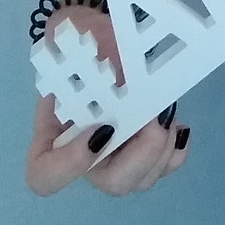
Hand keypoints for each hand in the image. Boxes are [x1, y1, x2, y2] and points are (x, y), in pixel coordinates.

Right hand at [25, 8, 190, 197]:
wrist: (102, 44)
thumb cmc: (80, 46)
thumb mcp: (70, 41)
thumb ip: (78, 49)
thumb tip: (99, 46)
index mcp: (52, 137)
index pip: (45, 175)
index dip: (71, 164)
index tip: (101, 127)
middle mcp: (84, 159)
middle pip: (111, 182)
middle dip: (140, 157)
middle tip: (154, 122)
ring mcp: (117, 160)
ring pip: (141, 180)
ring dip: (161, 150)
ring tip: (166, 115)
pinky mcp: (143, 154)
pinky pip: (163, 168)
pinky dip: (175, 152)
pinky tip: (179, 127)